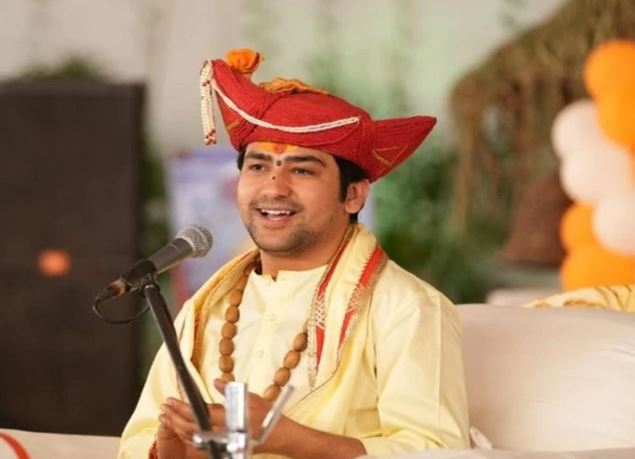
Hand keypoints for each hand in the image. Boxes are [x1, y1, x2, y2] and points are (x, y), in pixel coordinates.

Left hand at [158, 379, 290, 456]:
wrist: (278, 436)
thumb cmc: (267, 415)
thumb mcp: (251, 398)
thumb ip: (231, 390)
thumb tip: (216, 381)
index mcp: (227, 419)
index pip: (198, 413)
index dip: (182, 408)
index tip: (171, 400)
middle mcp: (221, 433)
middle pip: (191, 428)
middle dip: (175, 418)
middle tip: (164, 408)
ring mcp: (221, 442)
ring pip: (193, 438)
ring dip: (177, 427)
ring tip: (167, 418)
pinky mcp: (222, 446)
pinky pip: (200, 443)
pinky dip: (188, 436)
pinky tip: (181, 429)